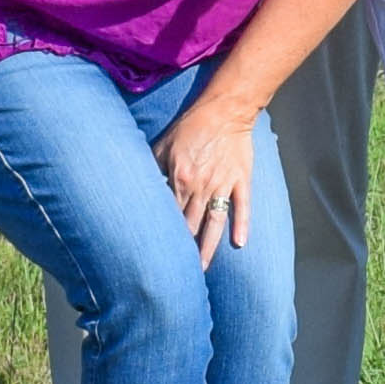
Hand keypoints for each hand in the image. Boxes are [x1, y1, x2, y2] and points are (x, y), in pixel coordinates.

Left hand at [154, 93, 257, 260]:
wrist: (225, 109)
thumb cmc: (191, 126)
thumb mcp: (163, 145)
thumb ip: (153, 170)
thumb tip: (143, 190)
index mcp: (179, 179)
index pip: (167, 214)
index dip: (162, 235)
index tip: (155, 254)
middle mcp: (200, 186)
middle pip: (189, 225)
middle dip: (181, 250)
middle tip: (175, 273)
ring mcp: (222, 184)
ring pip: (213, 222)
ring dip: (207, 247)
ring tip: (201, 269)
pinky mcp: (241, 180)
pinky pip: (242, 206)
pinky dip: (241, 225)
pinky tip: (240, 243)